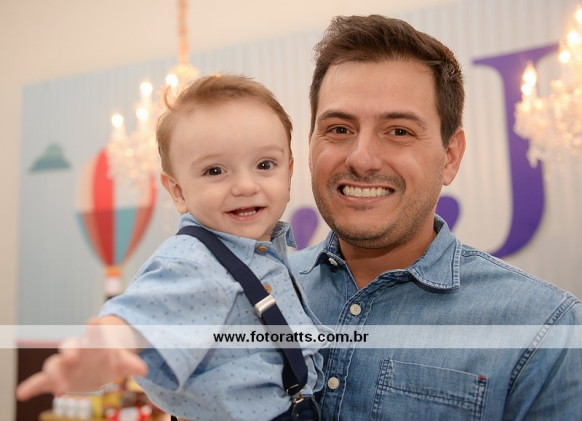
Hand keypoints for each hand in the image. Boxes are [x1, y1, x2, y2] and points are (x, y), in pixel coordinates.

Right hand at [16, 318, 147, 400]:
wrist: (99, 366)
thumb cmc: (110, 359)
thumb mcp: (121, 362)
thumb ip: (130, 364)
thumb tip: (145, 370)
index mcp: (95, 342)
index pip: (95, 332)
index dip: (95, 329)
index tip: (95, 320)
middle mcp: (77, 350)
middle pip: (70, 345)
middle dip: (71, 350)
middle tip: (73, 357)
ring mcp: (65, 364)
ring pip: (54, 364)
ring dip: (56, 375)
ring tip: (61, 390)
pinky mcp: (56, 378)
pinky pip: (39, 381)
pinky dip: (30, 386)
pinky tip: (21, 394)